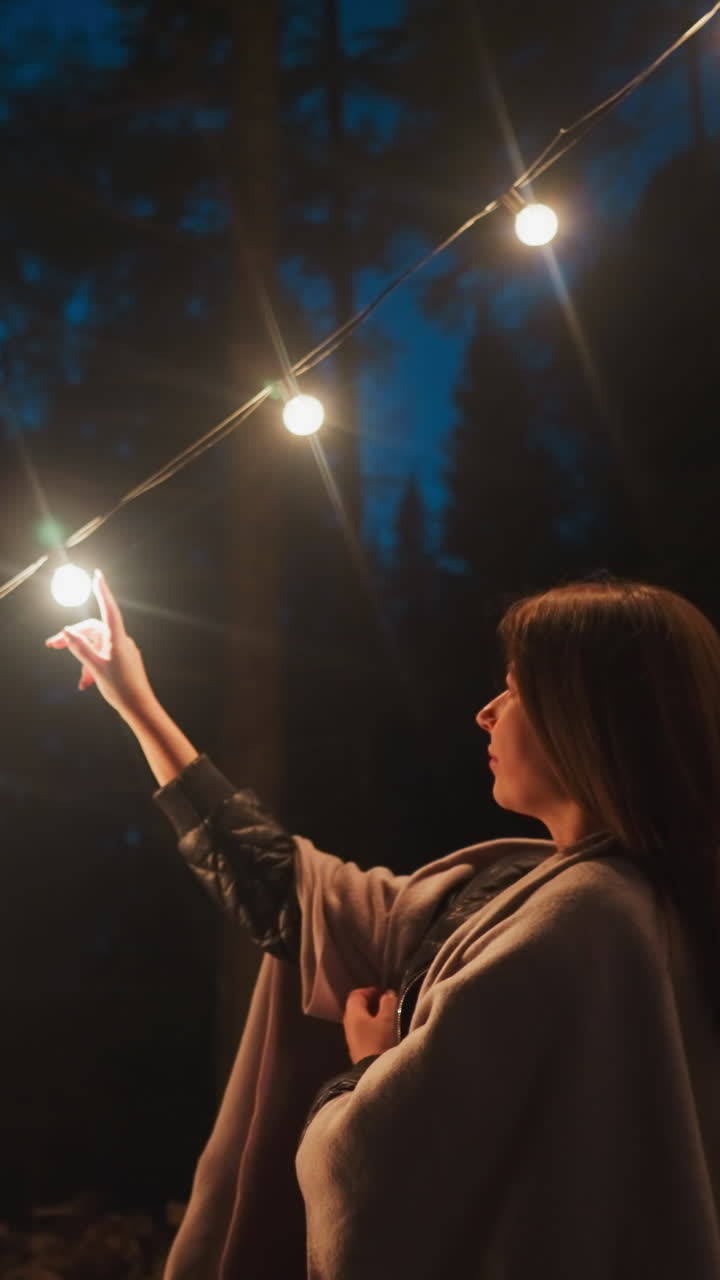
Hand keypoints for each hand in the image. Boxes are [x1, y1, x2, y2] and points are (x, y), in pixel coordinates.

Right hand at [45, 569, 155, 722]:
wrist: (140, 708)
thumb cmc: (120, 688)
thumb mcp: (95, 668)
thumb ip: (80, 648)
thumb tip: (67, 631)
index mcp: (116, 639)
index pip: (108, 609)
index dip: (102, 591)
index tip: (97, 576)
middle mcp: (121, 641)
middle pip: (93, 630)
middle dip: (72, 637)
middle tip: (51, 645)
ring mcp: (123, 650)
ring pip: (97, 646)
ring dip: (84, 661)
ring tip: (81, 682)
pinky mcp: (124, 660)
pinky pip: (104, 657)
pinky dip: (93, 667)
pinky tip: (87, 684)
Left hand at [343, 986, 397, 1063]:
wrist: (372, 1071)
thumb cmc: (380, 1042)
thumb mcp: (387, 1019)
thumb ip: (388, 1003)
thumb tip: (387, 994)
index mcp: (353, 1013)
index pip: (356, 994)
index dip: (370, 990)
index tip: (383, 993)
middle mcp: (348, 1023)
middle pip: (356, 1006)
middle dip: (371, 1002)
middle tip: (386, 1004)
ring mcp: (350, 1036)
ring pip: (359, 1019)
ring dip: (371, 1015)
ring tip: (386, 1018)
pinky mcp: (355, 1047)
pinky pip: (361, 1030)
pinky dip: (370, 1026)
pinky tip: (382, 1031)